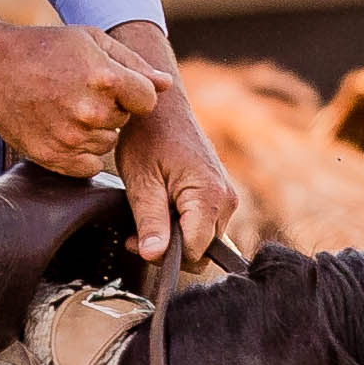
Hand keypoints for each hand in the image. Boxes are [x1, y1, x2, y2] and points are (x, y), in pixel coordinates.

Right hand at [0, 0, 155, 178]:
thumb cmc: (45, 48)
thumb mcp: (92, 40)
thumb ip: (134, 63)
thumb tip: (166, 85)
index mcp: (105, 78)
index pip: (147, 100)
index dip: (134, 91)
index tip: (113, 84)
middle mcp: (90, 111)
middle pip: (125, 121)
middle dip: (111, 107)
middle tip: (79, 91)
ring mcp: (71, 138)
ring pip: (107, 143)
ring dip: (95, 130)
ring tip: (66, 107)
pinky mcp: (53, 157)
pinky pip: (88, 166)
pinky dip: (81, 152)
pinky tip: (61, 128)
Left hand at [104, 32, 243, 269]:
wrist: (163, 108)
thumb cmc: (148, 137)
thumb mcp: (142, 181)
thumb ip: (150, 221)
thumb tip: (154, 256)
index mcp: (210, 197)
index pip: (195, 252)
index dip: (165, 255)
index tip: (136, 240)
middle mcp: (227, 201)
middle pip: (202, 251)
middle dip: (169, 248)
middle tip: (136, 229)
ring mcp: (227, 199)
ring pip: (203, 240)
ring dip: (175, 236)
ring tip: (149, 212)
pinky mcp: (220, 196)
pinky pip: (204, 226)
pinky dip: (182, 225)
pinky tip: (162, 207)